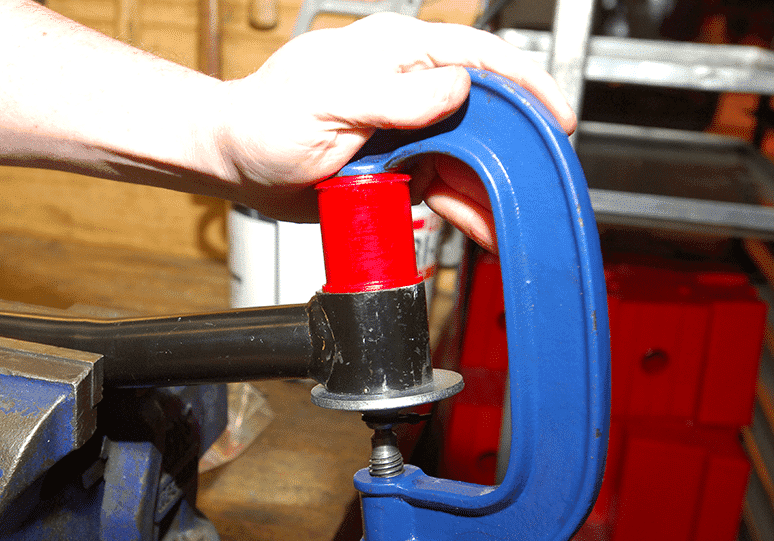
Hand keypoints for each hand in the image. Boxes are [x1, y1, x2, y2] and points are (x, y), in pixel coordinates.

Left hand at [219, 13, 575, 248]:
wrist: (238, 162)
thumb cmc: (267, 118)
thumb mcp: (329, 99)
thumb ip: (393, 95)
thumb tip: (455, 88)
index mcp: (397, 54)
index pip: (479, 59)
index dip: (527, 86)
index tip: (556, 118)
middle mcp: (410, 90)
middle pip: (486, 118)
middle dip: (517, 154)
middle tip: (542, 188)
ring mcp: (407, 132)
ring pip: (468, 161)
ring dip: (492, 194)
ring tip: (515, 226)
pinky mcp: (398, 169)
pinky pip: (441, 190)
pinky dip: (461, 212)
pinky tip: (480, 231)